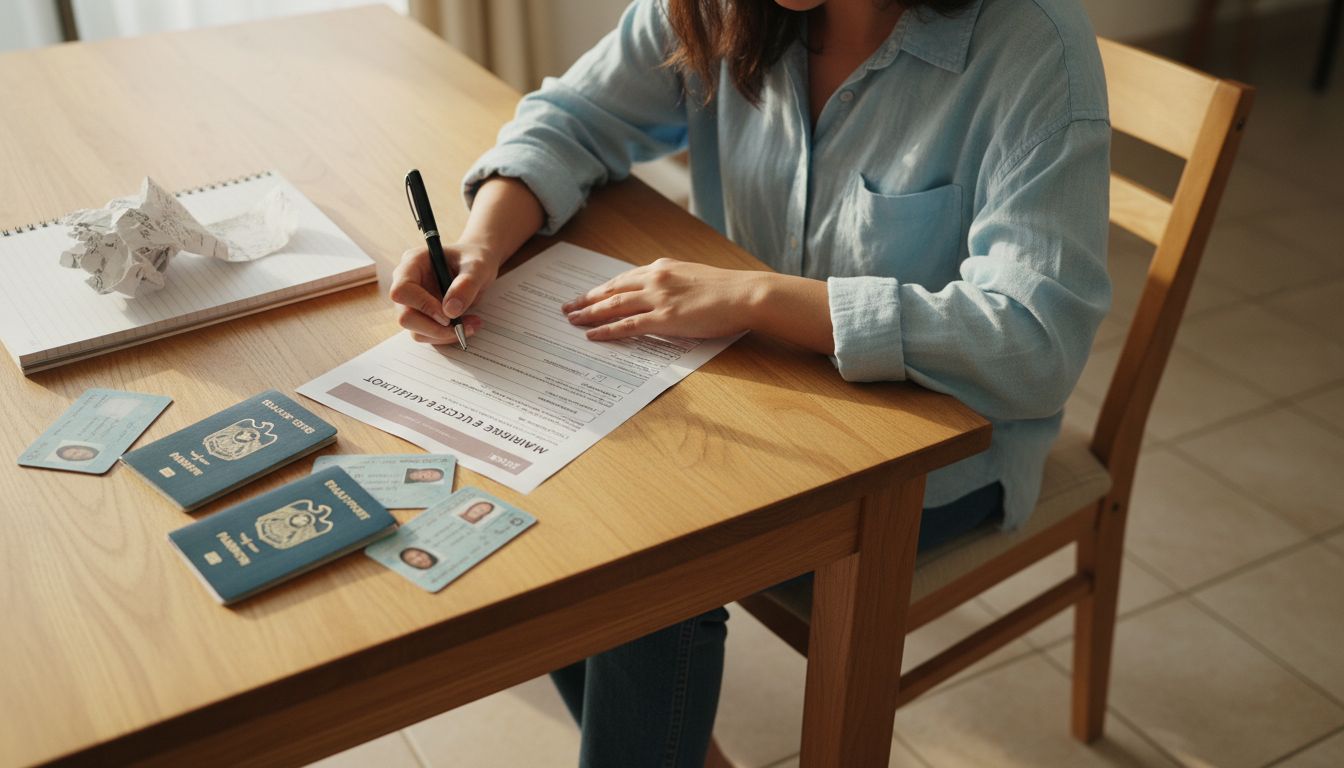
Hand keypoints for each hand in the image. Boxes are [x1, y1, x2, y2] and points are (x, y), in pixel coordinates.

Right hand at [389, 242, 497, 344]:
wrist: (476, 267)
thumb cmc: (474, 260)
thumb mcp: (478, 267)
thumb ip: (466, 285)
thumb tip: (450, 312)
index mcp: (413, 263)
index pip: (402, 290)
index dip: (422, 306)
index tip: (448, 315)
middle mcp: (407, 284)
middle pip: (405, 316)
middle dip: (435, 328)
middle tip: (463, 327)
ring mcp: (412, 303)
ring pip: (417, 331)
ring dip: (445, 335)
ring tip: (472, 325)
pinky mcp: (422, 316)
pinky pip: (429, 335)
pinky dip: (448, 336)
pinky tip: (468, 326)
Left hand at [561, 258, 762, 340]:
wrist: (745, 294)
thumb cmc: (727, 289)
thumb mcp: (695, 278)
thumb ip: (674, 284)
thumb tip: (663, 296)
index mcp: (662, 268)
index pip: (623, 279)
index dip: (602, 289)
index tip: (587, 295)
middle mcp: (655, 279)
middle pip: (611, 290)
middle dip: (587, 299)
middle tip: (568, 307)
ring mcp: (658, 298)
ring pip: (613, 306)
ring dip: (589, 314)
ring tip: (572, 321)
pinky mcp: (664, 318)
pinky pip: (627, 326)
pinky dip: (607, 330)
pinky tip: (592, 335)